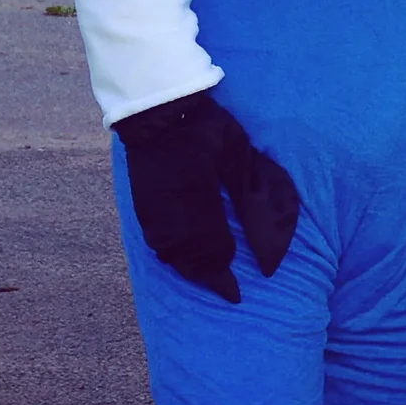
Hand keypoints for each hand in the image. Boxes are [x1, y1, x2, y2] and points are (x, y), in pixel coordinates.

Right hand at [112, 91, 301, 303]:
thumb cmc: (208, 129)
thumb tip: (263, 236)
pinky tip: (182, 259)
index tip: (237, 294)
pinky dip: (171, 254)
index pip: (212, 247)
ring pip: (169, 252)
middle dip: (208, 276)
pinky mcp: (142, 204)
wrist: (159, 111)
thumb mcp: (239, 156)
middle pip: (188, 256)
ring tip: (209, 279)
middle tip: (227, 290)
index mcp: (196, 199)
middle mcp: (169, 210)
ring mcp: (151, 208)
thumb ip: (252, 196)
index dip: (223, 274)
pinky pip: (156, 239)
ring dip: (189, 268)